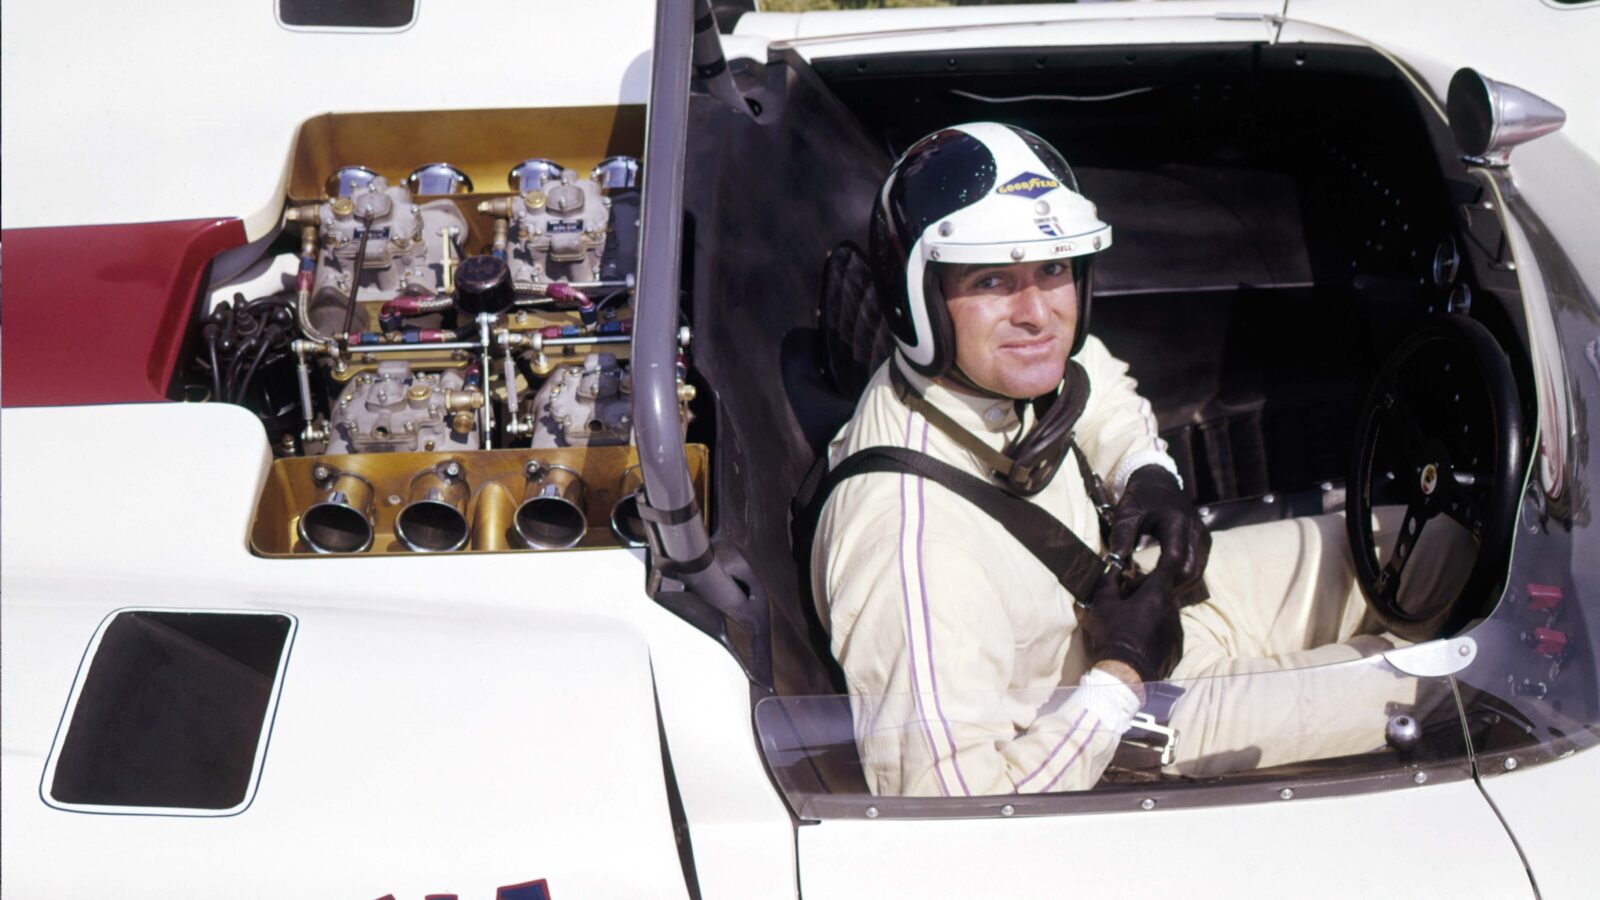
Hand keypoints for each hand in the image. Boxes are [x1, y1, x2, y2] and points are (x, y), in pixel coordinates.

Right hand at [1078, 567, 1183, 682]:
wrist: (1124, 674)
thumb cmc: (1112, 636)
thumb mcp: (1102, 604)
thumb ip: (1108, 580)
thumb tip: (1112, 565)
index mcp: (1156, 595)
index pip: (1168, 568)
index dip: (1163, 560)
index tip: (1159, 559)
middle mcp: (1172, 611)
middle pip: (1164, 592)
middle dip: (1150, 592)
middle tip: (1130, 600)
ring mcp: (1177, 631)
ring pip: (1167, 613)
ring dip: (1154, 614)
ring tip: (1134, 625)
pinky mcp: (1177, 649)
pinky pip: (1169, 634)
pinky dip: (1158, 633)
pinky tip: (1141, 641)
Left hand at [1108, 465, 1210, 603]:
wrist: (1159, 482)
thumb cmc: (1141, 496)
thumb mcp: (1126, 511)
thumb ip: (1121, 534)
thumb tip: (1113, 561)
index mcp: (1177, 521)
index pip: (1175, 558)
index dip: (1160, 577)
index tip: (1140, 590)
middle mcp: (1196, 530)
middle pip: (1189, 570)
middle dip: (1168, 586)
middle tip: (1143, 596)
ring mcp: (1203, 537)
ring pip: (1197, 574)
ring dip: (1176, 587)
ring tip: (1151, 593)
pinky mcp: (1204, 543)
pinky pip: (1199, 569)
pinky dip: (1183, 581)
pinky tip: (1164, 586)